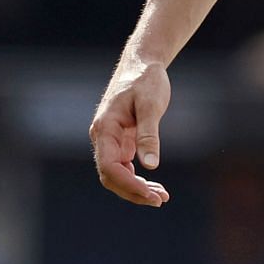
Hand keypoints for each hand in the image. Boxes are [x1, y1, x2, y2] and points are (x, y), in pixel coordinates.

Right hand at [88, 56, 171, 206]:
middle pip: (111, 176)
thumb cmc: (146, 81)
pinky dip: (138, 179)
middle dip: (133, 192)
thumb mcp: (151, 104)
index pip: (110, 167)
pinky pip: (124, 167)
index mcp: (104, 128)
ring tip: (161, 197)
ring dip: (136, 189)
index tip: (152, 194)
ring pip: (117, 175)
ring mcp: (110, 141)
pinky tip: (155, 186)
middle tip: (160, 200)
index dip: (129, 185)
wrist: (141, 64)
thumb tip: (151, 165)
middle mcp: (102, 137)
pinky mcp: (120, 141)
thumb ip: (149, 134)